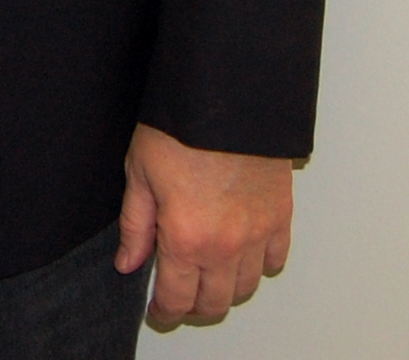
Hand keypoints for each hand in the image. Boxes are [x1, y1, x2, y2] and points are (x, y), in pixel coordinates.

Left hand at [116, 123, 292, 329]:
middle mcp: (226, 246)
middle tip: (180, 296)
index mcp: (186, 239)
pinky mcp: (280, 216)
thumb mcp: (139, 173)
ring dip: (226, 289)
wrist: (225, 96)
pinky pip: (274, 260)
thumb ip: (135, 226)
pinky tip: (243, 254)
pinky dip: (260, 265)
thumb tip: (128, 263)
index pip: (177, 298)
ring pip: (245, 287)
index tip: (159, 312)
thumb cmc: (179, 128)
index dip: (165, 312)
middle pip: (215, 302)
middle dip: (194, 306)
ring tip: (207, 275)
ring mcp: (257, 233)